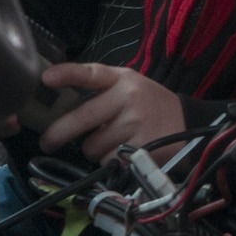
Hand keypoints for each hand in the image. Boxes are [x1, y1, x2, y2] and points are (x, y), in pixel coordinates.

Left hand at [37, 63, 185, 163]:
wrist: (189, 122)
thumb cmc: (148, 104)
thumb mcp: (129, 86)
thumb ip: (100, 92)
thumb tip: (58, 112)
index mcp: (122, 79)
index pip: (92, 73)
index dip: (68, 74)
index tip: (46, 78)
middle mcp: (129, 98)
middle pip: (83, 118)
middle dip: (59, 133)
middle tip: (47, 142)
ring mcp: (136, 123)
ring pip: (93, 146)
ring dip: (95, 150)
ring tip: (112, 142)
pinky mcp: (142, 147)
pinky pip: (109, 161)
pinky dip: (111, 161)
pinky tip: (124, 152)